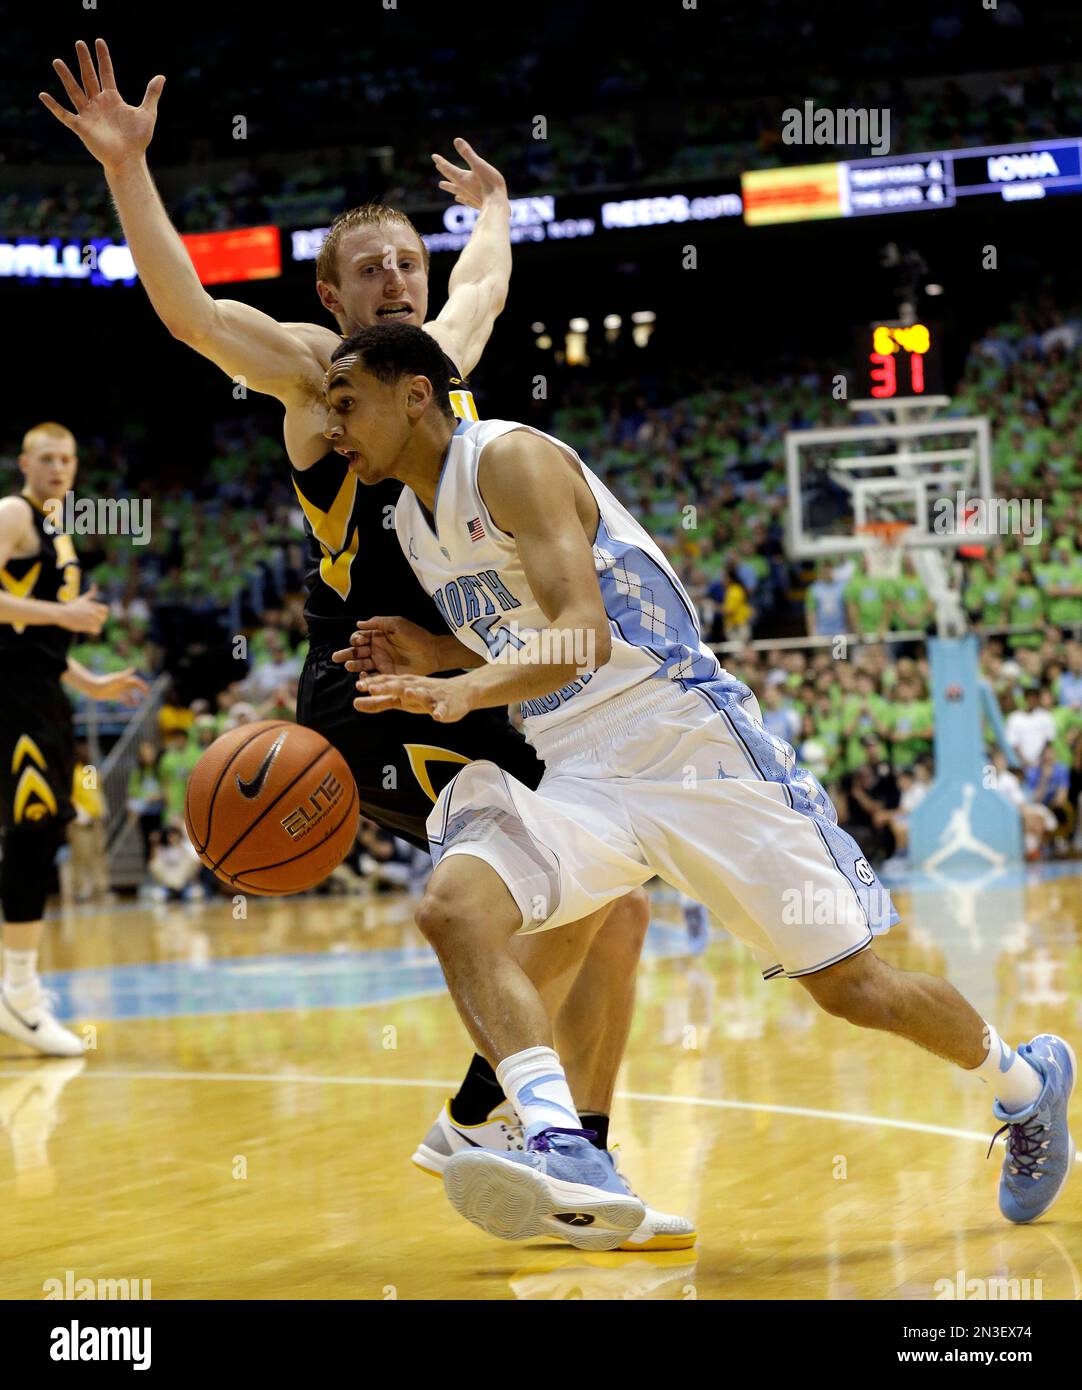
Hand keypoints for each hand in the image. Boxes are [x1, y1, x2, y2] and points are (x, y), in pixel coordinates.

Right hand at [40, 38, 163, 170]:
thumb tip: (161, 77)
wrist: (129, 160)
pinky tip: (43, 95)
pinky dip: (54, 106)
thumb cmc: (138, 139)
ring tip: (57, 61)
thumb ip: (151, 94)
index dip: (103, 58)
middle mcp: (98, 103)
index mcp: (112, 98)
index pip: (106, 73)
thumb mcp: (147, 114)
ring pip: (75, 91)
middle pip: (89, 77)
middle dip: (84, 61)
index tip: (98, 41)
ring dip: (66, 77)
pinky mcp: (81, 127)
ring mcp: (88, 114)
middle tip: (79, 43)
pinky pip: (65, 115)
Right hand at [56, 584, 108, 633]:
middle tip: (92, 620)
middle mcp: (93, 612)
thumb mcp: (82, 598)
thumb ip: (91, 593)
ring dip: (96, 624)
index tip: (97, 614)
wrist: (62, 614)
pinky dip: (94, 630)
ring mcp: (91, 620)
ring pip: (101, 624)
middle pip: (104, 618)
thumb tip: (94, 585)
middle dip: (100, 619)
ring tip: (88, 624)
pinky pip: (98, 630)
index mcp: (93, 605)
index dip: (103, 612)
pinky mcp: (87, 626)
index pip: (106, 610)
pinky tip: (88, 628)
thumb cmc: (72, 606)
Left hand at [86, 668, 149, 704]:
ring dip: (135, 698)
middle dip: (141, 690)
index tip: (147, 691)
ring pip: (130, 694)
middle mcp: (122, 684)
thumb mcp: (115, 679)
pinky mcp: (114, 695)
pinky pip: (124, 699)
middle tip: (147, 696)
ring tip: (138, 704)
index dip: (142, 685)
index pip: (136, 681)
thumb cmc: (104, 682)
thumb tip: (133, 669)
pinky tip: (131, 706)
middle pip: (134, 686)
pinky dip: (128, 702)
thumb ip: (125, 674)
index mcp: (123, 679)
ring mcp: (118, 690)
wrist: (93, 688)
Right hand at [332, 615, 439, 677]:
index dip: (356, 639)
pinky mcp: (386, 674)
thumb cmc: (416, 636)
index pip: (360, 638)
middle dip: (346, 654)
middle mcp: (376, 649)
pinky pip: (372, 677)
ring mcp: (381, 662)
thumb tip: (358, 624)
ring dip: (354, 665)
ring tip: (349, 666)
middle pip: (357, 652)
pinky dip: (365, 677)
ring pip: (362, 664)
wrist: (432, 653)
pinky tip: (362, 676)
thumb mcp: (396, 624)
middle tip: (337, 657)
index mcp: (377, 636)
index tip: (359, 641)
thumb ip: (377, 623)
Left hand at [353, 674, 470, 721]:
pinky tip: (437, 715)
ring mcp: (431, 696)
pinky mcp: (445, 706)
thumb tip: (355, 703)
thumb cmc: (424, 695)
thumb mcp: (400, 699)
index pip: (386, 682)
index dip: (373, 684)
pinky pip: (443, 709)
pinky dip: (440, 711)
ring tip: (407, 693)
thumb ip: (379, 702)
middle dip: (387, 686)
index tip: (358, 685)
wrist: (459, 693)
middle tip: (372, 688)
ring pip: (422, 694)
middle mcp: (416, 687)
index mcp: (404, 684)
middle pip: (400, 686)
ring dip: (414, 694)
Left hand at [432, 137, 507, 210]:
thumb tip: (456, 140)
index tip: (434, 156)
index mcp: (462, 178)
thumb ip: (468, 153)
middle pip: (451, 178)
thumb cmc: (489, 183)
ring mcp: (469, 196)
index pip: (448, 168)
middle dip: (444, 170)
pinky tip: (458, 198)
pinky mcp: (476, 203)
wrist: (496, 205)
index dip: (441, 161)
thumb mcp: (479, 165)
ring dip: (448, 185)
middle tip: (437, 166)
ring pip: (455, 189)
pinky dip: (460, 197)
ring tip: (441, 184)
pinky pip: (465, 199)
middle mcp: (463, 188)